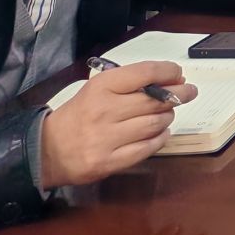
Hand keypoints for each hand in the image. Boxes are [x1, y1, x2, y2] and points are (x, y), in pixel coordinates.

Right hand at [41, 61, 195, 187]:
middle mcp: (104, 110)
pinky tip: (160, 133)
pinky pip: (147, 148)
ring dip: (167, 117)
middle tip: (187, 93)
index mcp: (101, 87)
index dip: (169, 72)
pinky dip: (160, 139)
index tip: (179, 74)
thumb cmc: (79, 114)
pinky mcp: (109, 162)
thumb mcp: (97, 89)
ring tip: (166, 114)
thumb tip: (173, 80)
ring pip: (154, 124)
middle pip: (156, 100)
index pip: (145, 72)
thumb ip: (131, 83)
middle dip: (179, 95)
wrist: (46, 150)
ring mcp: (106, 139)